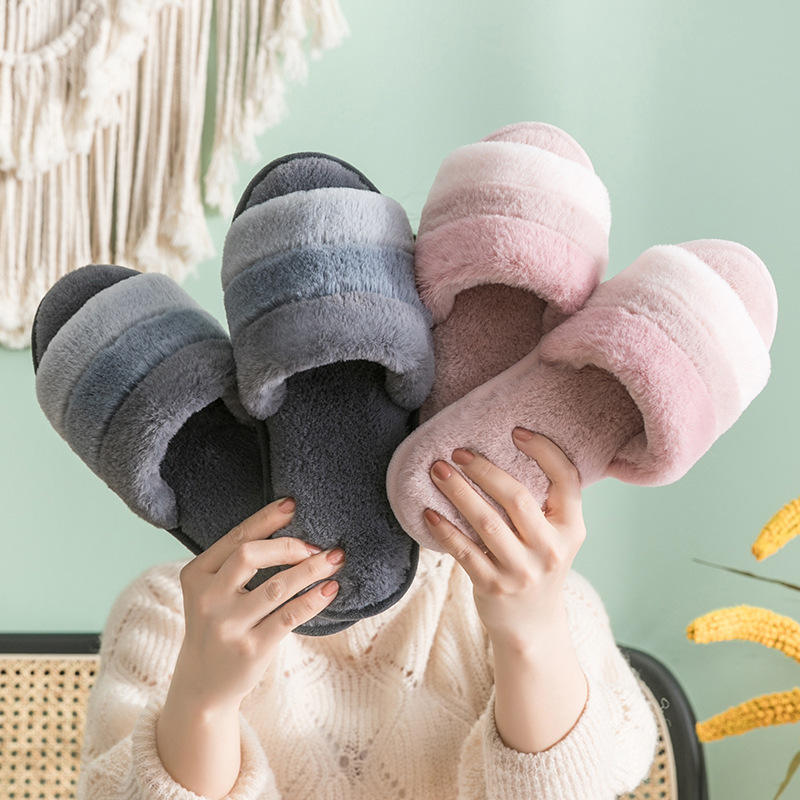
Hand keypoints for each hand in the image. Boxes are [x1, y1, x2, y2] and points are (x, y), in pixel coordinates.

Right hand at [171, 497, 346, 710]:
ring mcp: (228, 626)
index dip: (267, 518)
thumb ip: (237, 562)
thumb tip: (290, 526)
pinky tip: (330, 589)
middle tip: (318, 545)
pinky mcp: (250, 649)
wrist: (203, 685)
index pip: (236, 537)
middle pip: (250, 556)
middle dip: (289, 545)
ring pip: (276, 587)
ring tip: (335, 559)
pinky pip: (289, 617)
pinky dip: (313, 599)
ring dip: (310, 569)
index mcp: (197, 575)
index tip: (294, 504)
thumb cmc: (219, 624)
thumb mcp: (213, 591)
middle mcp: (208, 599)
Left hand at [423, 427, 586, 650]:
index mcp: (570, 529)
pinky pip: (464, 551)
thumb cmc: (538, 566)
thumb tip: (503, 452)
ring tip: (438, 471)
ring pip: (486, 522)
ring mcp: (522, 571)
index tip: (516, 432)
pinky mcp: (493, 587)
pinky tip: (429, 511)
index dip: (544, 451)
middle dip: (485, 471)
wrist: (533, 626)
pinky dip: (445, 529)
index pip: (567, 480)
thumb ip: (542, 505)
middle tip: (458, 453)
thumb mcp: (554, 537)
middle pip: (518, 499)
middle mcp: (550, 550)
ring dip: (459, 492)